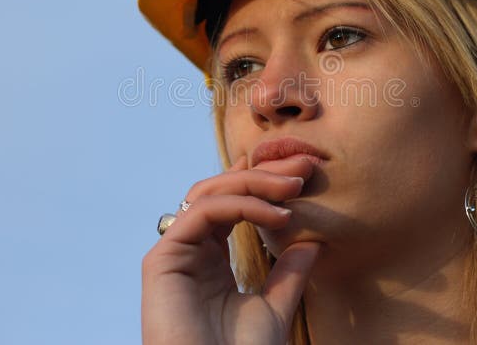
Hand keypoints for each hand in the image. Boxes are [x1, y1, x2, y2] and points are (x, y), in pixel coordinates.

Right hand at [142, 155, 320, 344]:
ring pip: (209, 193)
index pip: (232, 203)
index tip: (302, 173)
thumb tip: (314, 242)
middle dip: (264, 173)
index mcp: (210, 258)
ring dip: (255, 183)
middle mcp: (189, 249)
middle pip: (220, 189)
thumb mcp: (274, 309)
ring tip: (295, 188)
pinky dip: (241, 205)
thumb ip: (288, 275)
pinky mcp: (163, 258)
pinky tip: (276, 214)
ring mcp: (174, 251)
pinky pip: (202, 213)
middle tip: (305, 167)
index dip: (261, 181)